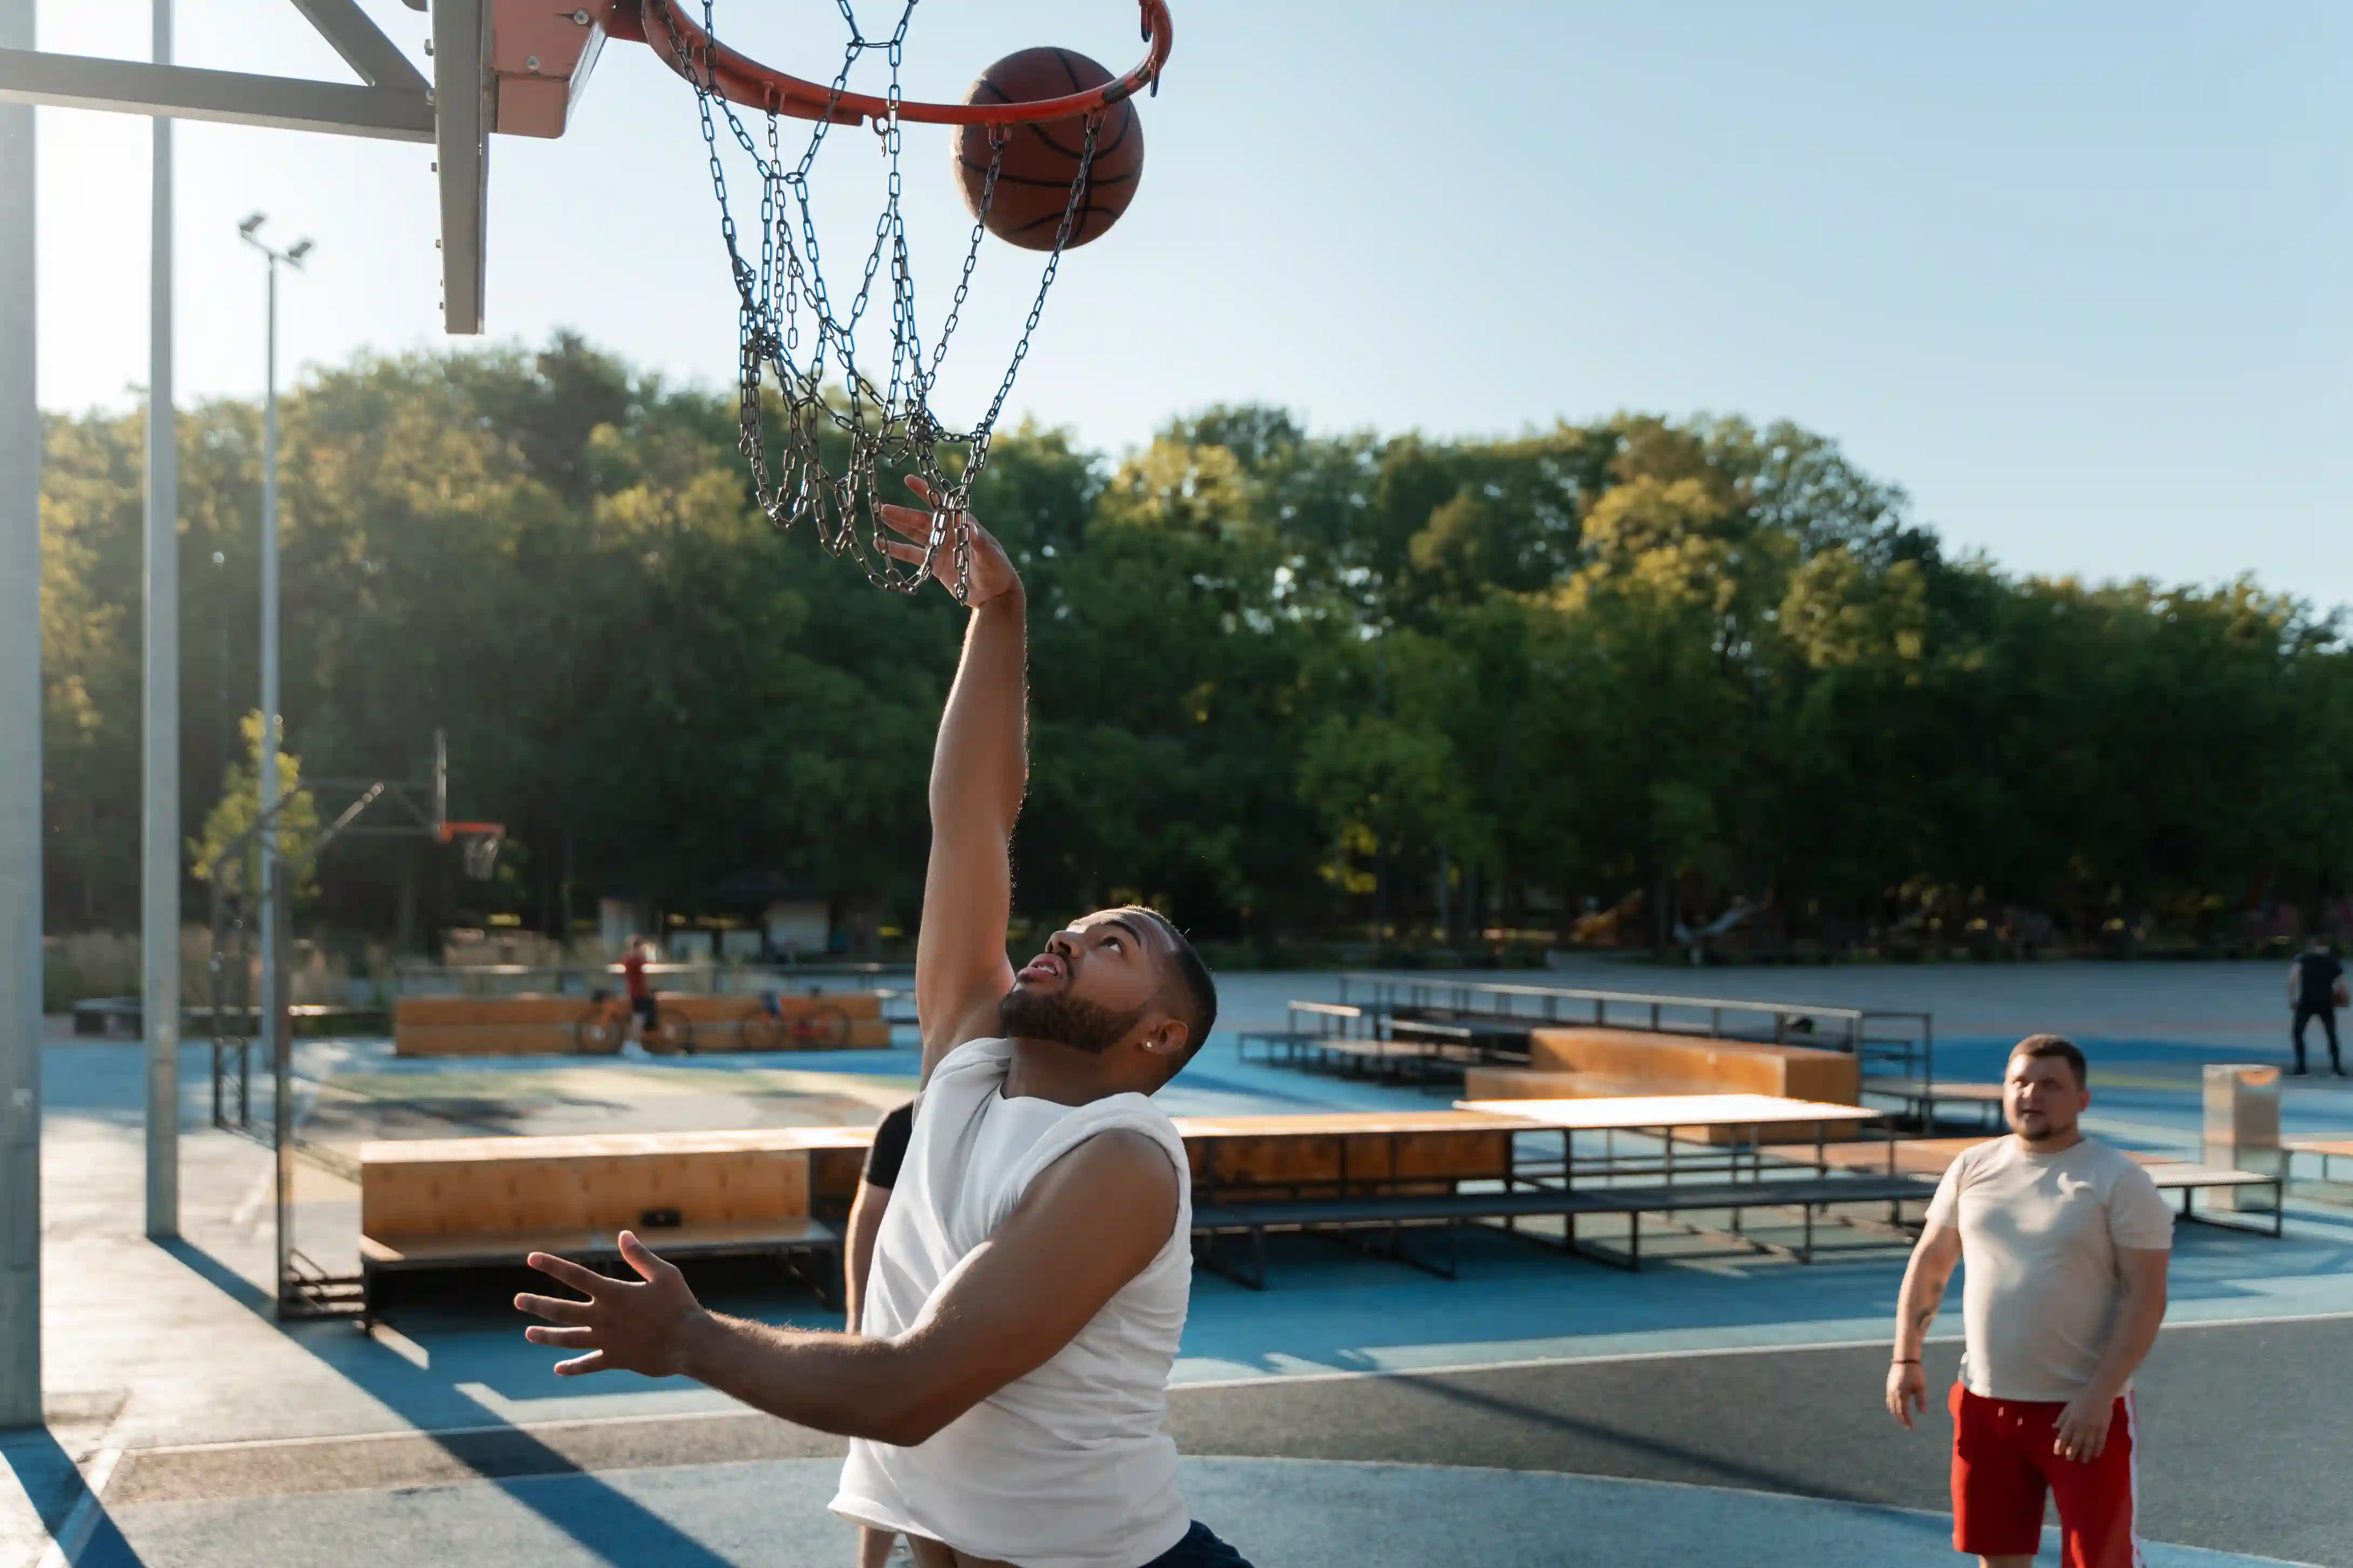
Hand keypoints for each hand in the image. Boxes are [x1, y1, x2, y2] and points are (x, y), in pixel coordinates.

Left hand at [516, 1231, 703, 1377]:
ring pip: (568, 1338)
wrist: (690, 1343)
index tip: (531, 1258)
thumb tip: (622, 1235)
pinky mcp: (615, 1359)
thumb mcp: (663, 1273)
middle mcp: (604, 1317)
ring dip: (546, 1336)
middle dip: (537, 1304)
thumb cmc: (680, 1304)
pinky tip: (558, 1369)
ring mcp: (607, 1341)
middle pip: (562, 1310)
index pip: (576, 1276)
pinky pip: (589, 1365)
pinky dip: (573, 1367)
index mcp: (614, 1293)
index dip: (552, 1265)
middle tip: (517, 1300)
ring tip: (528, 1333)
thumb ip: (640, 1256)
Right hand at [876, 475, 1020, 607]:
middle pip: (921, 520)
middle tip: (883, 508)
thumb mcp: (990, 555)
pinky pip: (913, 555)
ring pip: (914, 534)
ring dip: (898, 527)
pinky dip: (898, 550)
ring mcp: (941, 548)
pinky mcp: (935, 565)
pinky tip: (882, 545)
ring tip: (880, 519)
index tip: (908, 480)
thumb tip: (970, 525)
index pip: (940, 505)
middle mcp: (949, 533)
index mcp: (961, 525)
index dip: (925, 492)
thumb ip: (979, 541)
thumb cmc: (997, 570)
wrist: (995, 594)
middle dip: (903, 514)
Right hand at [1885, 1361, 1926, 1428]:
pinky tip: (1896, 1408)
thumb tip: (1922, 1413)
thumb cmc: (1915, 1373)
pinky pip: (1889, 1400)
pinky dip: (1892, 1407)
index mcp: (1901, 1395)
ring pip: (1891, 1406)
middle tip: (1906, 1426)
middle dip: (1900, 1420)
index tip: (1911, 1427)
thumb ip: (1921, 1400)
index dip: (1907, 1421)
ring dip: (1896, 1414)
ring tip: (1902, 1419)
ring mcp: (1889, 1390)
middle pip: (1895, 1411)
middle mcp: (1893, 1394)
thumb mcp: (1921, 1387)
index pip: (1903, 1412)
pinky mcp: (1889, 1386)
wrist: (1904, 1360)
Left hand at [2053, 1392, 2114, 1461]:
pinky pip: (2101, 1442)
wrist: (2100, 1394)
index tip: (2057, 1453)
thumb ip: (2062, 1419)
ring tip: (2083, 1461)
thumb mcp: (2068, 1408)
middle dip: (2072, 1453)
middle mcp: (2081, 1427)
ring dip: (2086, 1454)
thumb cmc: (2081, 1399)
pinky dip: (2098, 1450)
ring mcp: (2093, 1429)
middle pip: (2076, 1444)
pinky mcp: (2104, 1429)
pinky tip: (2096, 1455)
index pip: (2063, 1437)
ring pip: (2089, 1445)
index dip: (2060, 1446)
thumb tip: (2054, 1428)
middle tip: (2069, 1460)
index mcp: (2071, 1421)